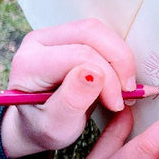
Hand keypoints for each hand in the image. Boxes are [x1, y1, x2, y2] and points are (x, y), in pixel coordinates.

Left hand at [1, 18, 134, 158]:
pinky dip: (117, 55)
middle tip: (129, 89)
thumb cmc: (44, 127)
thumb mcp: (56, 126)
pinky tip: (121, 76)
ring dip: (120, 57)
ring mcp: (53, 35)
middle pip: (89, 33)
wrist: (35, 123)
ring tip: (125, 86)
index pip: (79, 56)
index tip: (117, 104)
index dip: (107, 77)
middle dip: (118, 60)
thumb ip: (72, 101)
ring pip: (98, 30)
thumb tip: (95, 73)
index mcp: (29, 64)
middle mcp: (38, 42)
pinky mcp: (68, 35)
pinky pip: (100, 35)